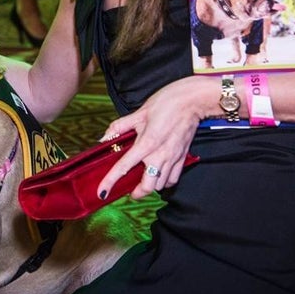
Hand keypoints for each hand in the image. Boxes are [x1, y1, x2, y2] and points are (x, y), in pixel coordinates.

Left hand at [96, 78, 201, 200]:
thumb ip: (120, 127)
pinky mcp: (183, 158)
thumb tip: (105, 138)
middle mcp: (160, 155)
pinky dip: (164, 181)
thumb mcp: (139, 113)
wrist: (192, 101)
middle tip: (129, 189)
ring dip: (150, 185)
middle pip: (147, 187)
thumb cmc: (167, 103)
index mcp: (146, 143)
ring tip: (143, 179)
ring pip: (161, 185)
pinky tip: (159, 174)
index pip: (124, 167)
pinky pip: (173, 179)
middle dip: (136, 192)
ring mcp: (173, 158)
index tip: (102, 192)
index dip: (110, 181)